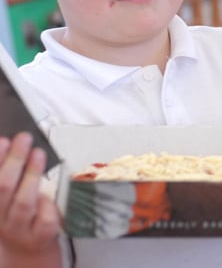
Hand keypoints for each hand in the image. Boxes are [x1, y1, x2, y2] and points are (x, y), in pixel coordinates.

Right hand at [0, 133, 61, 265]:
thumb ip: (12, 174)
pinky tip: (49, 194)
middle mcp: (1, 217)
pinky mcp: (40, 237)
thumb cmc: (22, 215)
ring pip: (23, 203)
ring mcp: (20, 229)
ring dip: (31, 175)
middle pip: (4, 188)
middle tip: (25, 138)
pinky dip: (47, 204)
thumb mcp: (11, 196)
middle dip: (14, 161)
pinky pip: (45, 219)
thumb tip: (16, 143)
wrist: (29, 250)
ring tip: (38, 153)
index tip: (4, 139)